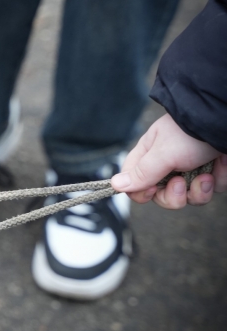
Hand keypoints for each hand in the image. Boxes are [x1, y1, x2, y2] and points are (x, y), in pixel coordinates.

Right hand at [110, 114, 226, 208]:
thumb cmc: (191, 134)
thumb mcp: (163, 154)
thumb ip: (141, 173)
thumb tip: (114, 185)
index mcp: (150, 156)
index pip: (135, 183)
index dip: (141, 192)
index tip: (153, 189)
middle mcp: (168, 164)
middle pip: (162, 196)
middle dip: (174, 196)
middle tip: (181, 182)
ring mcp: (191, 169)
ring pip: (188, 196)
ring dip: (199, 190)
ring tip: (207, 175)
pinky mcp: (212, 172)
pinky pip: (211, 188)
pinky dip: (218, 179)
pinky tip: (219, 165)